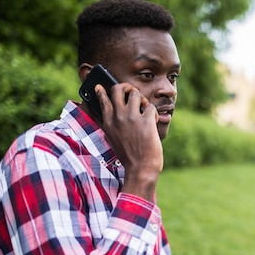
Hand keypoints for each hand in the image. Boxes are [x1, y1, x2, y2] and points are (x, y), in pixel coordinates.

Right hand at [96, 83, 162, 200]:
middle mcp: (118, 117)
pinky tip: (153, 122)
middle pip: (118, 89)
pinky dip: (154, 113)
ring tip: (145, 110)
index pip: (103, 100)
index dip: (101, 91)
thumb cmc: (129, 156)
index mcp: (108, 123)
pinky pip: (151, 107)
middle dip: (127, 87)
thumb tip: (116, 112)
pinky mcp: (146, 121)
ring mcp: (132, 118)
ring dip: (143, 100)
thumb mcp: (114, 139)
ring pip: (137, 94)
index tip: (101, 86)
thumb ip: (113, 125)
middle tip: (133, 94)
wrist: (140, 168)